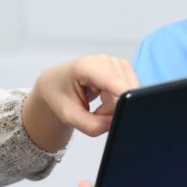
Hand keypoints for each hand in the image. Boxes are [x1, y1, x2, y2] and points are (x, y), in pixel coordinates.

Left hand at [23, 54, 137, 150]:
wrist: (56, 84)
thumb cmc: (60, 96)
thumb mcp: (69, 117)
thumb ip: (93, 126)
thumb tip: (118, 123)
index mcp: (86, 66)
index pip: (115, 83)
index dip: (124, 99)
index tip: (130, 112)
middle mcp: (104, 60)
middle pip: (121, 94)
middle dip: (111, 111)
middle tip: (93, 112)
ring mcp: (116, 62)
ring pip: (126, 95)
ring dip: (114, 107)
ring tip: (97, 104)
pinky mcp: (123, 68)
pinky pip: (128, 92)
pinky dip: (117, 101)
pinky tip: (104, 98)